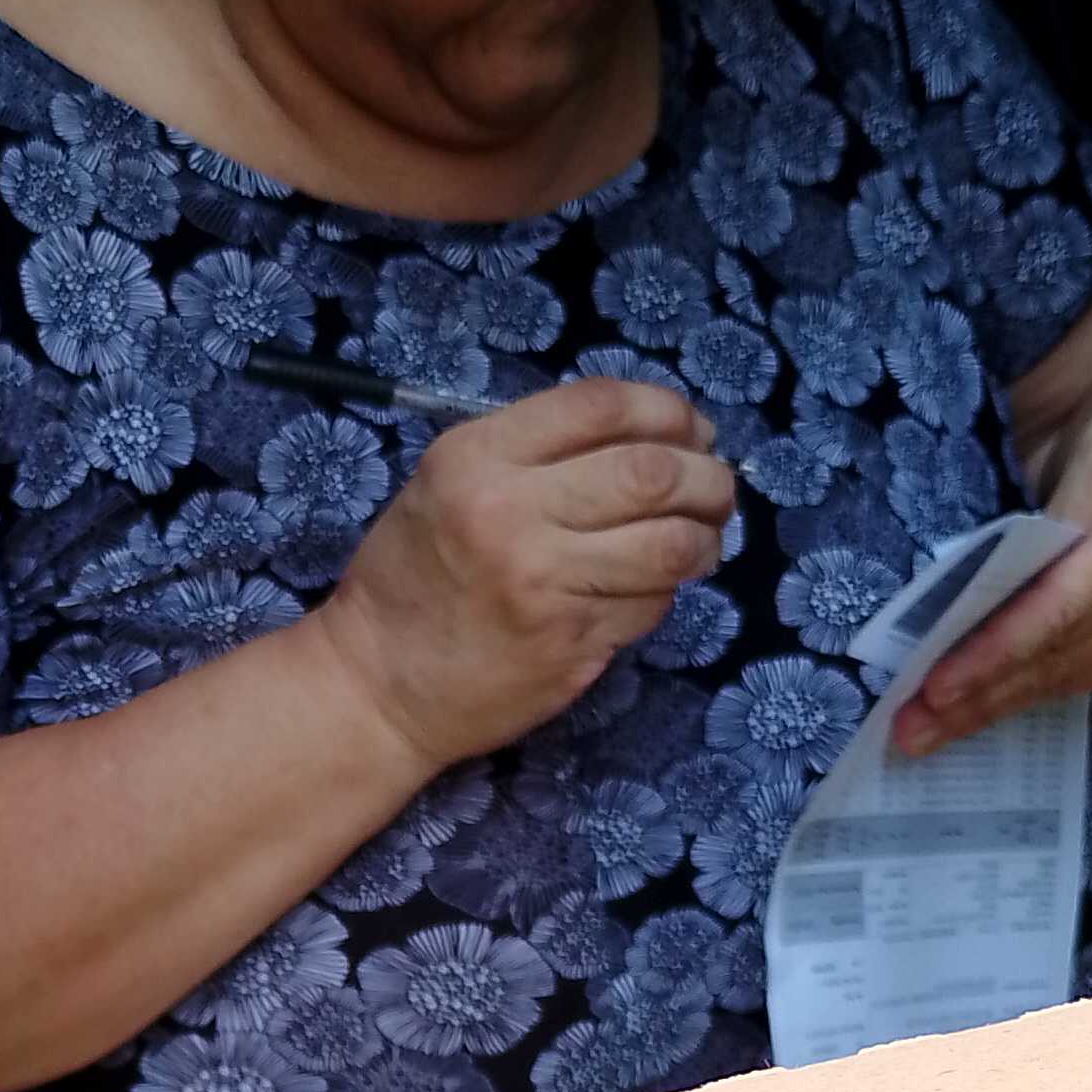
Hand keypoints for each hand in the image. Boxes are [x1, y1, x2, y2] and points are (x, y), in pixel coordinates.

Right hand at [324, 378, 734, 769]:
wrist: (376, 686)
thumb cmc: (411, 577)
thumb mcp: (445, 483)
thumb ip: (531, 451)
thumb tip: (654, 435)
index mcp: (476, 458)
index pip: (601, 405)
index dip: (667, 410)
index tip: (690, 428)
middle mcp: (511, 513)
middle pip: (651, 472)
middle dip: (705, 474)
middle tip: (715, 486)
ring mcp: (544, 583)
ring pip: (669, 543)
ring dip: (705, 536)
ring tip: (704, 535)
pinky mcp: (569, 643)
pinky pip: (650, 603)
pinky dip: (665, 591)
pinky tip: (649, 587)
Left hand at [894, 360, 1091, 758]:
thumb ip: (1060, 502)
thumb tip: (996, 563)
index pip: (1060, 610)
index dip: (994, 652)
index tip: (937, 684)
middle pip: (1060, 657)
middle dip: (977, 697)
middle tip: (905, 731)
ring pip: (1074, 676)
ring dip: (999, 705)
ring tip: (928, 731)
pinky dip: (1039, 688)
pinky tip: (987, 704)